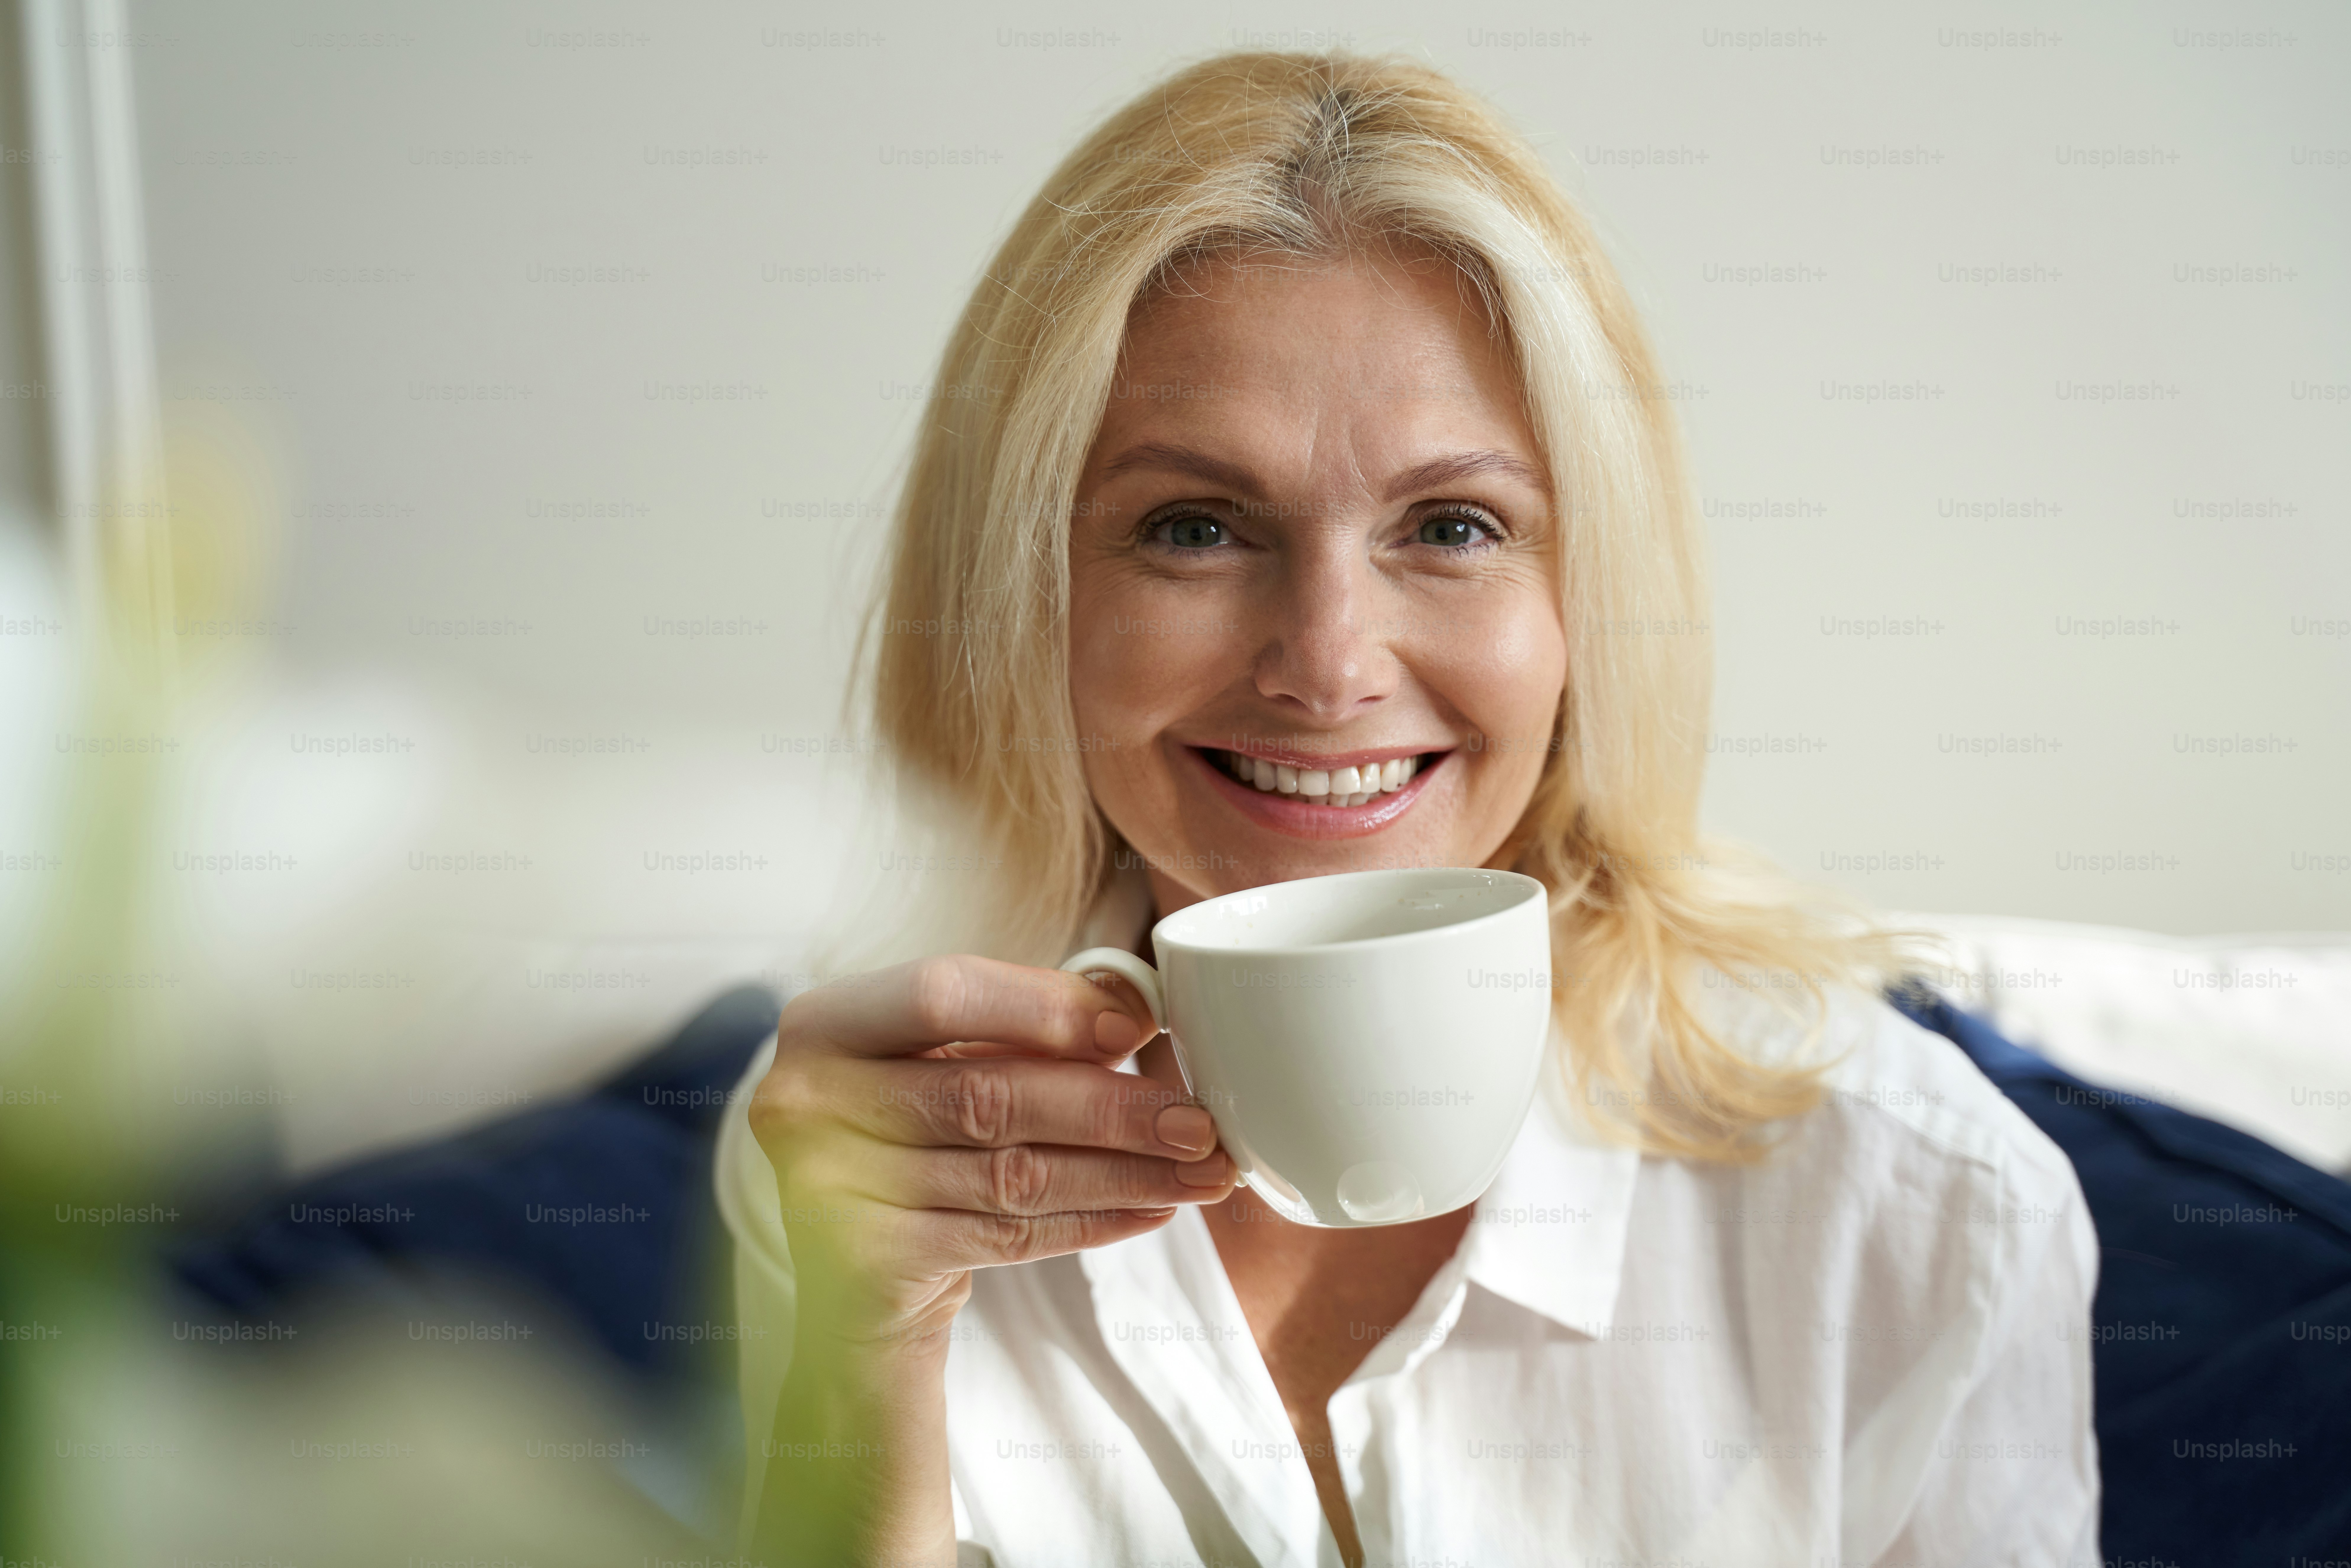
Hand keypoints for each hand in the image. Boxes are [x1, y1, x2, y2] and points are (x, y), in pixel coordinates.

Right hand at [749, 953, 1237, 1351]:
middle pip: (990, 1094)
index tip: (1137, 1030)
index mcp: (826, 1025)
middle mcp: (807, 1103)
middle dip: (1114, 1109)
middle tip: (1200, 1125)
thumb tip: (1134, 1009)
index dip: (1045, 1007)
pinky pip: (1006, 1237)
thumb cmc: (915, 1137)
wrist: (847, 1267)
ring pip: (1011, 1174)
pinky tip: (1150, 1209)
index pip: (941, 991)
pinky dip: (1090, 1221)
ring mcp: (830, 1190)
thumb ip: (1019, 1030)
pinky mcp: (869, 1265)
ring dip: (1123, 1173)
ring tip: (1201, 1171)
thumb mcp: (943, 1063)